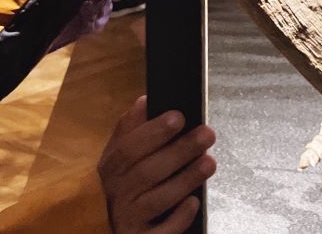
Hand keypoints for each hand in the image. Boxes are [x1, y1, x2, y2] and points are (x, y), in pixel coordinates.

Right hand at [99, 96, 215, 233]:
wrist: (116, 228)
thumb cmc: (125, 187)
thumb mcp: (121, 157)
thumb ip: (131, 130)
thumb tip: (144, 101)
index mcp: (111, 168)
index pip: (128, 147)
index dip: (154, 131)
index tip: (178, 117)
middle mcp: (117, 194)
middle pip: (147, 171)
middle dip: (179, 151)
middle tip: (206, 134)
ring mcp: (128, 219)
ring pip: (156, 200)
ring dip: (185, 179)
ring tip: (209, 162)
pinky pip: (162, 231)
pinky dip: (179, 217)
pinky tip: (194, 202)